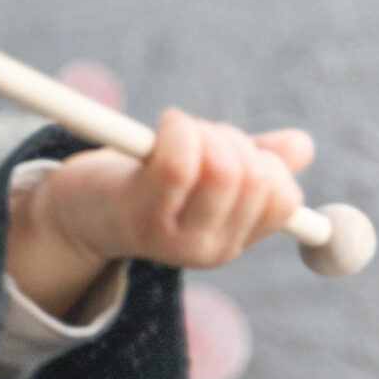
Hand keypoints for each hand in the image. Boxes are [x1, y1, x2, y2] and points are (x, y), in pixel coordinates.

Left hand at [7, 109, 313, 316]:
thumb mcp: (207, 173)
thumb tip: (302, 148)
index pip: (284, 200)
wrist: (76, 209)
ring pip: (222, 166)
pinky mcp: (141, 218)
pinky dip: (177, 129)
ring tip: (177, 132)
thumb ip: (256, 162)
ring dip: (205, 131)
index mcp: (234, 242)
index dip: (266, 162)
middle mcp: (210, 252)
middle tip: (199, 136)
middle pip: (256, 178)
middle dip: (232, 140)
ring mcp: (175, 240)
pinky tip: (164, 126)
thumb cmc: (145, 184)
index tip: (230, 152)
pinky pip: (179, 160)